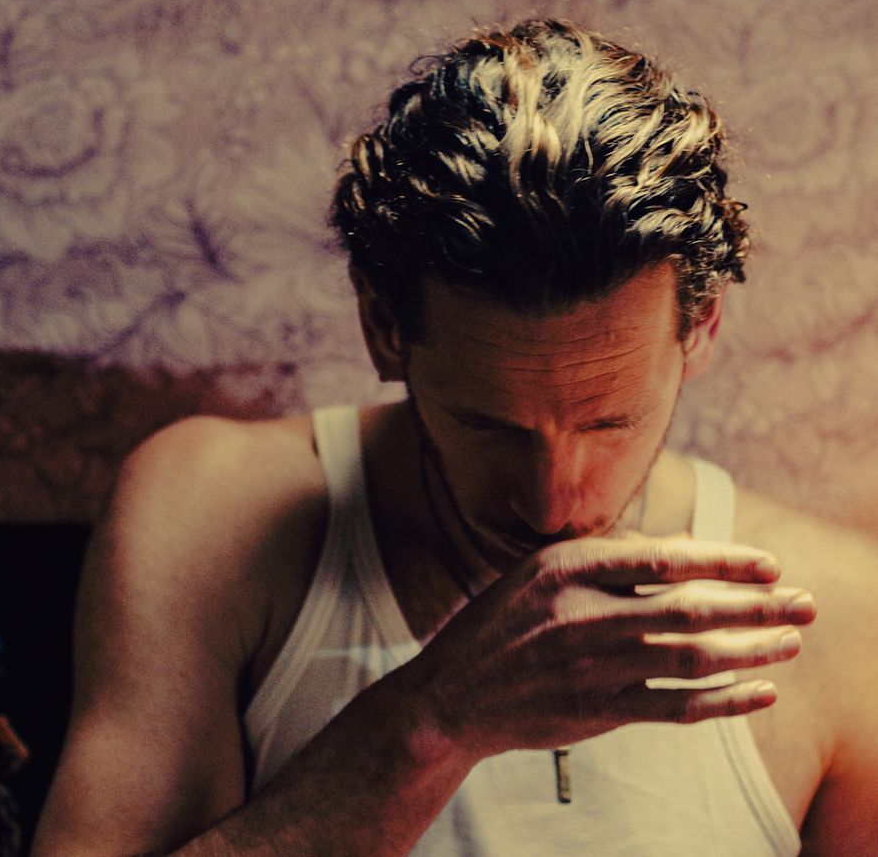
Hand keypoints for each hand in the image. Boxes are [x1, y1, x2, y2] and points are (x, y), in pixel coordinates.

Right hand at [400, 536, 815, 759]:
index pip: (665, 559)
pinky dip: (722, 701)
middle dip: (758, 607)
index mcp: (569, 567)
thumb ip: (606, 556)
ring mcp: (591, 666)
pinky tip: (758, 693)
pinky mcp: (598, 711)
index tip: (769, 565)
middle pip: (691, 609)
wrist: (454, 693)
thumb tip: (683, 550)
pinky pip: (675, 706)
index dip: (725, 561)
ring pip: (691, 658)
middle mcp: (583, 614)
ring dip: (752, 651)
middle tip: (806, 605)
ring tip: (791, 643)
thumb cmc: (502, 621)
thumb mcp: (541, 569)